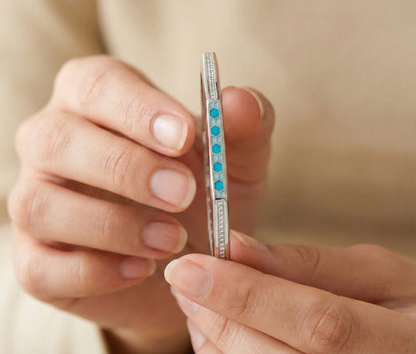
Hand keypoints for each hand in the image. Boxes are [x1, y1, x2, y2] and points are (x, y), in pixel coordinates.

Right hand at [7, 56, 274, 353]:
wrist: (191, 254)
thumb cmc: (206, 192)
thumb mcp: (236, 158)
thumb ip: (244, 125)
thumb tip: (239, 99)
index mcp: (97, 102)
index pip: (96, 84)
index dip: (136, 108)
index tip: (183, 137)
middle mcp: (55, 144)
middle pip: (55, 139)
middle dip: (124, 167)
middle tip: (182, 192)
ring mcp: (37, 202)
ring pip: (40, 205)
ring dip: (112, 225)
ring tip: (172, 239)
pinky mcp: (37, 260)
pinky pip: (42, 267)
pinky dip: (94, 272)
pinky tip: (143, 269)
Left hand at [165, 231, 415, 352]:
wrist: (415, 346)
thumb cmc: (407, 305)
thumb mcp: (375, 273)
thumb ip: (308, 263)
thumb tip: (236, 245)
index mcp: (400, 342)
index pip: (315, 321)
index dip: (244, 294)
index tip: (188, 266)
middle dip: (217, 316)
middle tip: (185, 279)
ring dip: (213, 339)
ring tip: (199, 301)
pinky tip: (219, 332)